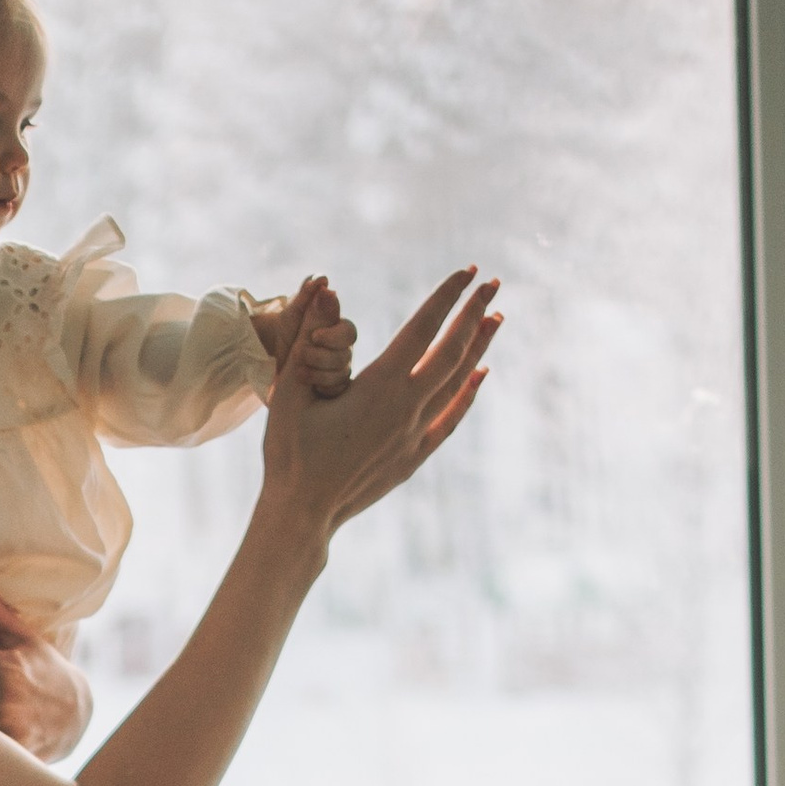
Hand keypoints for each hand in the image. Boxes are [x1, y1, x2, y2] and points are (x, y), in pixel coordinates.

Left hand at [250, 282, 356, 395]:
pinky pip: (337, 391)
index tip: (314, 336)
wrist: (272, 355)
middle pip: (346, 356)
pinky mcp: (332, 387)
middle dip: (322, 356)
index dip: (333, 336)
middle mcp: (342, 349)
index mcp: (337, 328)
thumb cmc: (287, 328)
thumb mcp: (292, 310)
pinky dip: (322, 388)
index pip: (349, 332)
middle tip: (301, 354)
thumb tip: (323, 279)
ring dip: (318, 373)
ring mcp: (339, 369)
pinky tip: (309, 386)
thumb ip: (306, 294)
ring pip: (341, 374)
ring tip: (298, 371)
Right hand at [258, 270, 498, 557]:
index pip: (423, 328)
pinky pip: (451, 418)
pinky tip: (480, 375)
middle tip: (493, 282)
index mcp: (379, 388)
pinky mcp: (413, 457)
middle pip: (453, 351)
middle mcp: (406, 409)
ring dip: (479, 347)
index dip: (446, 296)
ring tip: (496, 317)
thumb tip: (325, 287)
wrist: (302, 513)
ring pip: (458, 382)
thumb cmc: (289, 452)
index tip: (466, 271)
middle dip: (473, 313)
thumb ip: (308, 336)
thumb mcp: (288, 389)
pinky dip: (467, 393)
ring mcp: (414, 435)